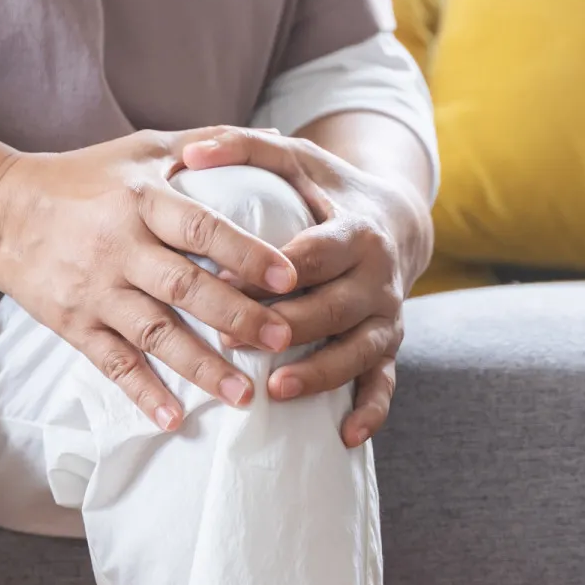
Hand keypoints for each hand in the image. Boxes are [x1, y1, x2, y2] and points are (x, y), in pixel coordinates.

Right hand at [0, 128, 300, 430]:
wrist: (0, 213)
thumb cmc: (84, 178)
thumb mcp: (141, 149)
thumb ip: (205, 144)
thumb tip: (276, 137)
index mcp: (139, 201)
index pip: (200, 228)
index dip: (245, 252)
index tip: (288, 277)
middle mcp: (117, 247)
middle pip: (185, 287)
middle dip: (237, 316)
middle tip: (282, 339)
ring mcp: (94, 291)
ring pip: (154, 333)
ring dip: (200, 367)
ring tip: (243, 394)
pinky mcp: (73, 324)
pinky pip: (111, 363)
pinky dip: (142, 393)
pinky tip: (174, 419)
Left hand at [180, 129, 431, 446]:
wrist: (395, 220)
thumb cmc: (326, 190)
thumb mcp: (292, 158)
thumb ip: (242, 148)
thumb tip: (189, 151)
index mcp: (355, 231)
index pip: (313, 254)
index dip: (272, 269)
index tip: (226, 282)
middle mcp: (377, 277)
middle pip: (334, 307)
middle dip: (287, 325)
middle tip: (232, 339)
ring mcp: (387, 316)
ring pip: (360, 351)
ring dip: (321, 374)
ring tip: (276, 389)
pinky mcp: (389, 346)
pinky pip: (385, 385)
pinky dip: (370, 412)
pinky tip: (344, 437)